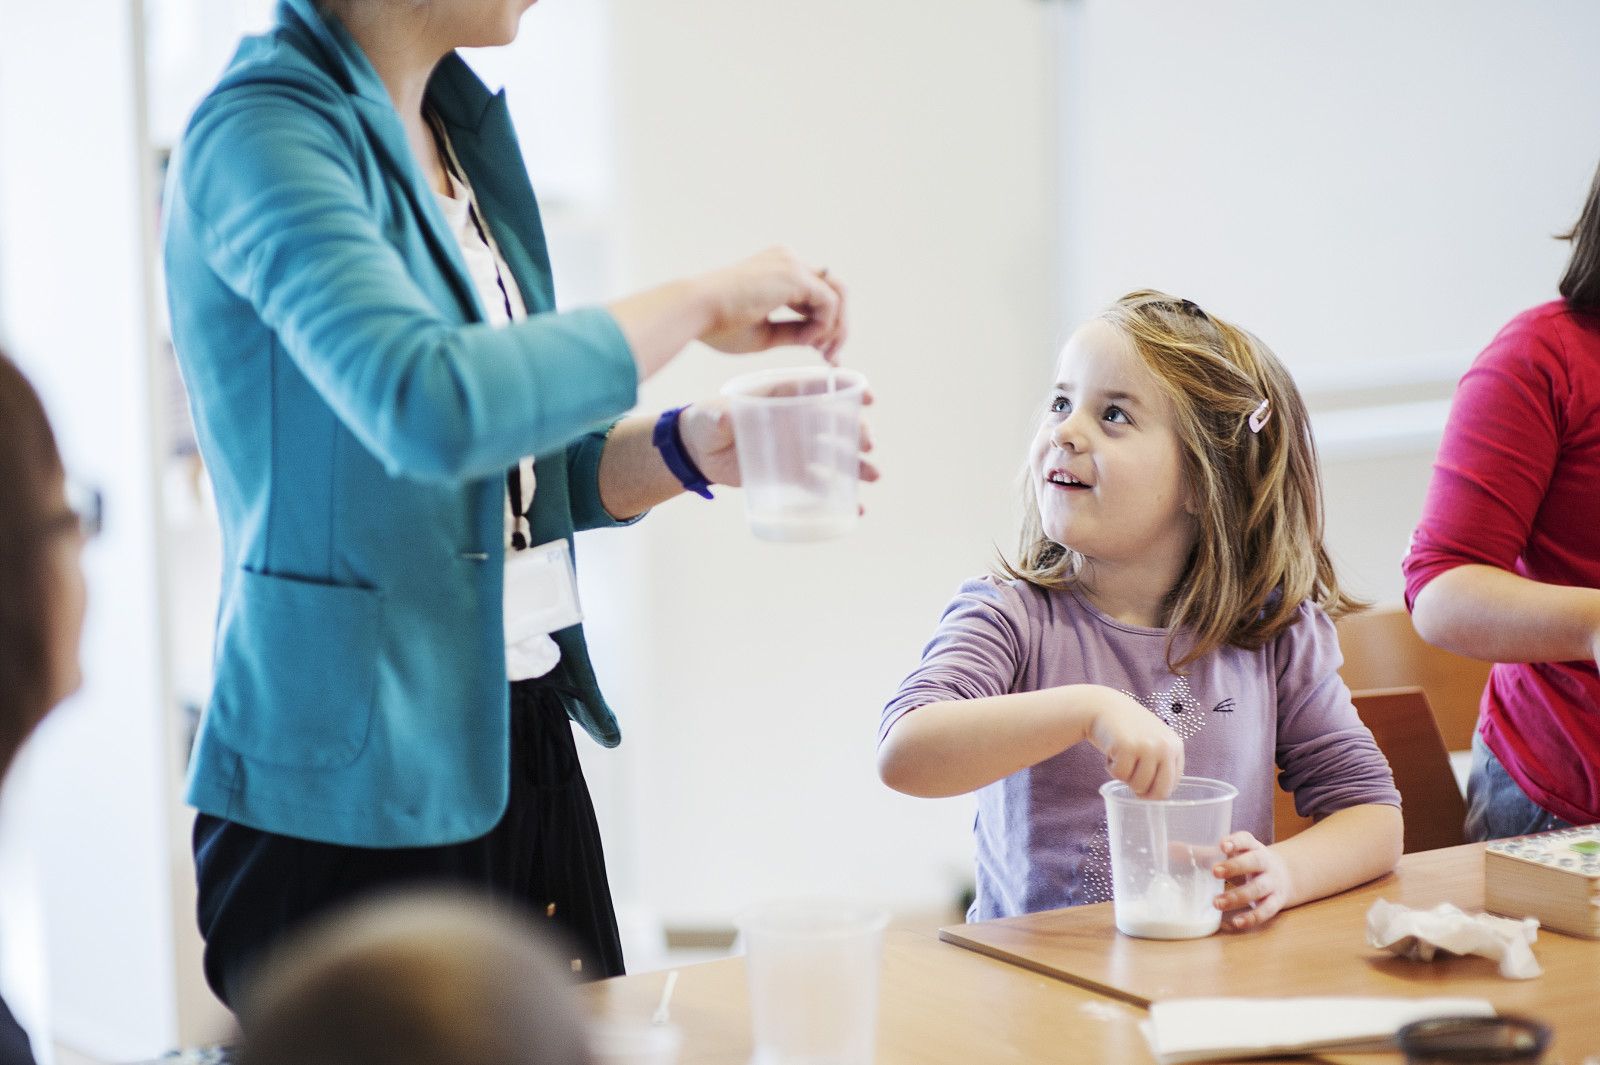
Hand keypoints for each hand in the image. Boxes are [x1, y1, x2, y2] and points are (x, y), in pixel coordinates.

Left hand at [678, 393, 880, 501]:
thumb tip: (725, 416)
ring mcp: (796, 446)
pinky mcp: (791, 472)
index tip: (868, 396)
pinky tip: (856, 507)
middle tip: (868, 444)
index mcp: (781, 396)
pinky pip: (820, 483)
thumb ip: (720, 416)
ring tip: (873, 475)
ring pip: (834, 453)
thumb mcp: (711, 416)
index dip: (845, 390)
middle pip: (834, 422)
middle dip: (856, 430)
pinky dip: (838, 494)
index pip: (819, 389)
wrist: (699, 453)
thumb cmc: (706, 423)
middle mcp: (795, 419)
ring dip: (856, 464)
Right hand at [693, 247, 847, 359]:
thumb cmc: (718, 324)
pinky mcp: (795, 275)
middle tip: (830, 357)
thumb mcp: (765, 334)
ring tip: (822, 351)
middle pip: (832, 291)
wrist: (696, 310)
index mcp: (777, 272)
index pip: (815, 295)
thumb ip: (793, 332)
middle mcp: (788, 262)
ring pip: (837, 293)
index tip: (822, 354)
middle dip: (838, 326)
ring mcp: (792, 265)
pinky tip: (806, 341)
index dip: (824, 325)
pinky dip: (825, 325)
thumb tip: (818, 340)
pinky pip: (830, 301)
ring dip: (837, 326)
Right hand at [1084, 688, 1182, 798]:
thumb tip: (1157, 798)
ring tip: (1121, 759)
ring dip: (1125, 778)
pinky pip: (1120, 775)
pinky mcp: (1127, 747)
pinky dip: (1112, 769)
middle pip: (1159, 791)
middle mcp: (1165, 746)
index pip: (1172, 785)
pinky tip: (1111, 753)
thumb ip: (1162, 763)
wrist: (1103, 706)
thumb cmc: (1128, 729)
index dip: (1154, 791)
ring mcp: (1147, 746)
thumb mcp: (1154, 741)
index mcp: (1175, 746)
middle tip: (1131, 782)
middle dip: (1143, 792)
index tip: (1143, 787)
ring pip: (1138, 785)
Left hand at [1211, 831, 1293, 930]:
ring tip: (1216, 903)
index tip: (1222, 846)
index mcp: (1253, 847)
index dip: (1235, 841)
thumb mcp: (1233, 855)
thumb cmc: (1249, 863)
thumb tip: (1170, 849)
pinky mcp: (1276, 901)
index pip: (1246, 840)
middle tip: (1214, 872)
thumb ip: (1204, 854)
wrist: (1288, 875)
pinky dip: (1252, 917)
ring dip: (1237, 896)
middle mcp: (1265, 863)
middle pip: (1254, 862)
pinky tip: (1236, 922)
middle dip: (1235, 867)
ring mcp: (1272, 883)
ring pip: (1258, 888)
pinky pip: (1266, 910)